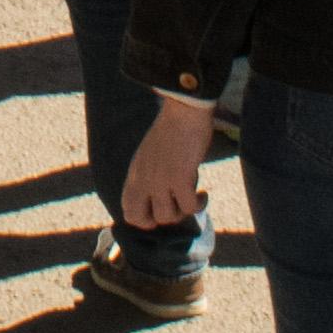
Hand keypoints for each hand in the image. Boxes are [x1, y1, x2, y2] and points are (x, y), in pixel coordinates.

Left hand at [117, 89, 219, 235]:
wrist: (184, 111)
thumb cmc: (173, 128)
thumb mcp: (151, 154)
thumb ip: (150, 174)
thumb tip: (163, 196)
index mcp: (135, 173)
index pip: (128, 209)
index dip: (144, 218)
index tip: (161, 210)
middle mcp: (143, 179)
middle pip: (140, 219)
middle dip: (158, 222)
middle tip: (175, 210)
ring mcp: (160, 180)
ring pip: (166, 217)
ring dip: (183, 213)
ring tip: (193, 199)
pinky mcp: (180, 178)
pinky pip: (188, 207)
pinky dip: (199, 205)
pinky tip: (203, 195)